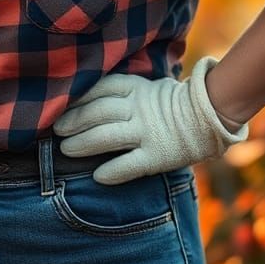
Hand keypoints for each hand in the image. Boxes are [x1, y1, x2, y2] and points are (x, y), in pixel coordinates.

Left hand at [52, 56, 249, 183]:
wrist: (207, 116)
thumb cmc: (166, 104)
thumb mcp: (144, 87)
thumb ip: (119, 92)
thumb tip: (80, 99)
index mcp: (135, 88)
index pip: (100, 90)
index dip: (77, 99)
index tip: (59, 107)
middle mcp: (139, 109)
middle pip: (98, 113)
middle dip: (73, 122)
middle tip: (57, 131)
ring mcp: (148, 132)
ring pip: (107, 137)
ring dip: (83, 144)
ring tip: (66, 150)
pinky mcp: (157, 156)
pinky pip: (129, 165)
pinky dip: (112, 171)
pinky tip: (97, 176)